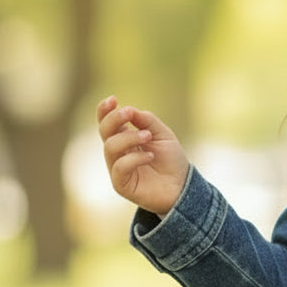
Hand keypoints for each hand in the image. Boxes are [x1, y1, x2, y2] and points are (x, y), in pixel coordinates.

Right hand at [96, 95, 188, 216]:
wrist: (182, 186)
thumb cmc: (171, 159)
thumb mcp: (162, 134)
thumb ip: (147, 121)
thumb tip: (129, 110)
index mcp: (124, 138)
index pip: (107, 123)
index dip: (105, 111)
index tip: (113, 99)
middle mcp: (117, 152)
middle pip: (104, 132)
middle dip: (114, 119)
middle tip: (129, 113)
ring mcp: (117, 168)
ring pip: (110, 147)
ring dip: (129, 137)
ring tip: (148, 136)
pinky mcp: (121, 184)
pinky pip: (120, 167)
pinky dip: (134, 158)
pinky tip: (150, 156)